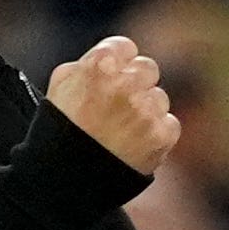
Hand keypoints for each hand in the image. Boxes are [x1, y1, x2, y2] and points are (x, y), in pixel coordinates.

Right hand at [47, 36, 179, 175]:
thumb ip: (88, 63)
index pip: (125, 47)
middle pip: (147, 69)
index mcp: (99, 65)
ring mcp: (145, 110)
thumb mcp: (60, 86)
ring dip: (145, 111)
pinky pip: (169, 124)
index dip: (118, 63)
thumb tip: (112, 56)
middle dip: (135, 84)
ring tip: (122, 132)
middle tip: (120, 106)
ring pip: (159, 98)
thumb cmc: (58, 132)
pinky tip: (135, 144)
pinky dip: (155, 134)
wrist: (66, 181)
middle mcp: (126, 84)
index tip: (114, 77)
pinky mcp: (160, 136)